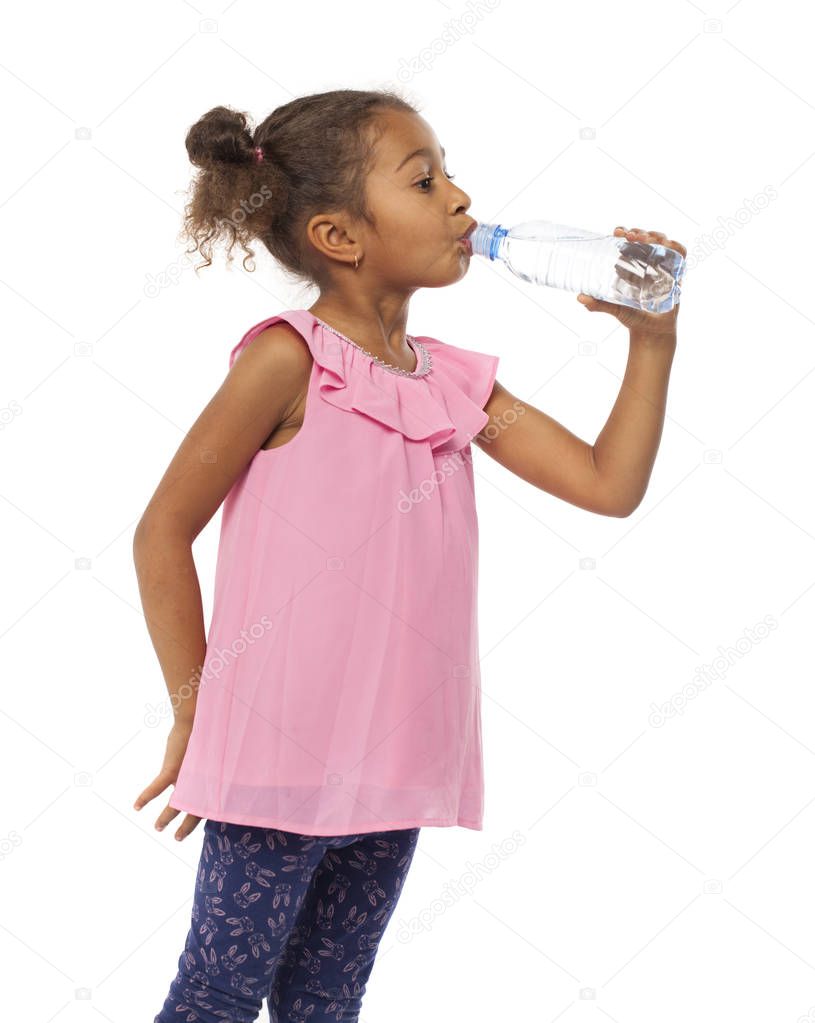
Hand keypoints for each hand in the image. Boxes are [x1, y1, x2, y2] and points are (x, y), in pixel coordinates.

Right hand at [133, 720, 201, 840]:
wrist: (200, 715)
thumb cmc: (209, 729)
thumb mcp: (212, 749)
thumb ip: (211, 760)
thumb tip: (213, 760)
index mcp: (212, 779)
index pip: (209, 803)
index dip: (204, 816)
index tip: (199, 824)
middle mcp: (201, 781)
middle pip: (194, 811)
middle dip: (186, 827)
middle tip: (177, 838)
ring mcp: (186, 777)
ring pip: (175, 805)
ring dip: (165, 818)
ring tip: (158, 827)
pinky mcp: (172, 769)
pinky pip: (156, 788)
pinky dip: (145, 797)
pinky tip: (136, 806)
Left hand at [577, 226, 686, 335]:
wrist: (652, 331)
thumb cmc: (633, 317)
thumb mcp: (615, 309)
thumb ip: (599, 304)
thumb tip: (579, 297)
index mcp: (632, 264)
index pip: (629, 241)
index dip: (624, 233)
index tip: (615, 232)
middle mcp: (648, 261)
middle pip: (646, 237)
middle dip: (638, 232)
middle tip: (628, 235)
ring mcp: (663, 265)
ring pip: (662, 241)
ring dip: (654, 236)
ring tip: (643, 238)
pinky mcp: (677, 272)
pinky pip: (680, 253)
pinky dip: (675, 246)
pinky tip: (667, 244)